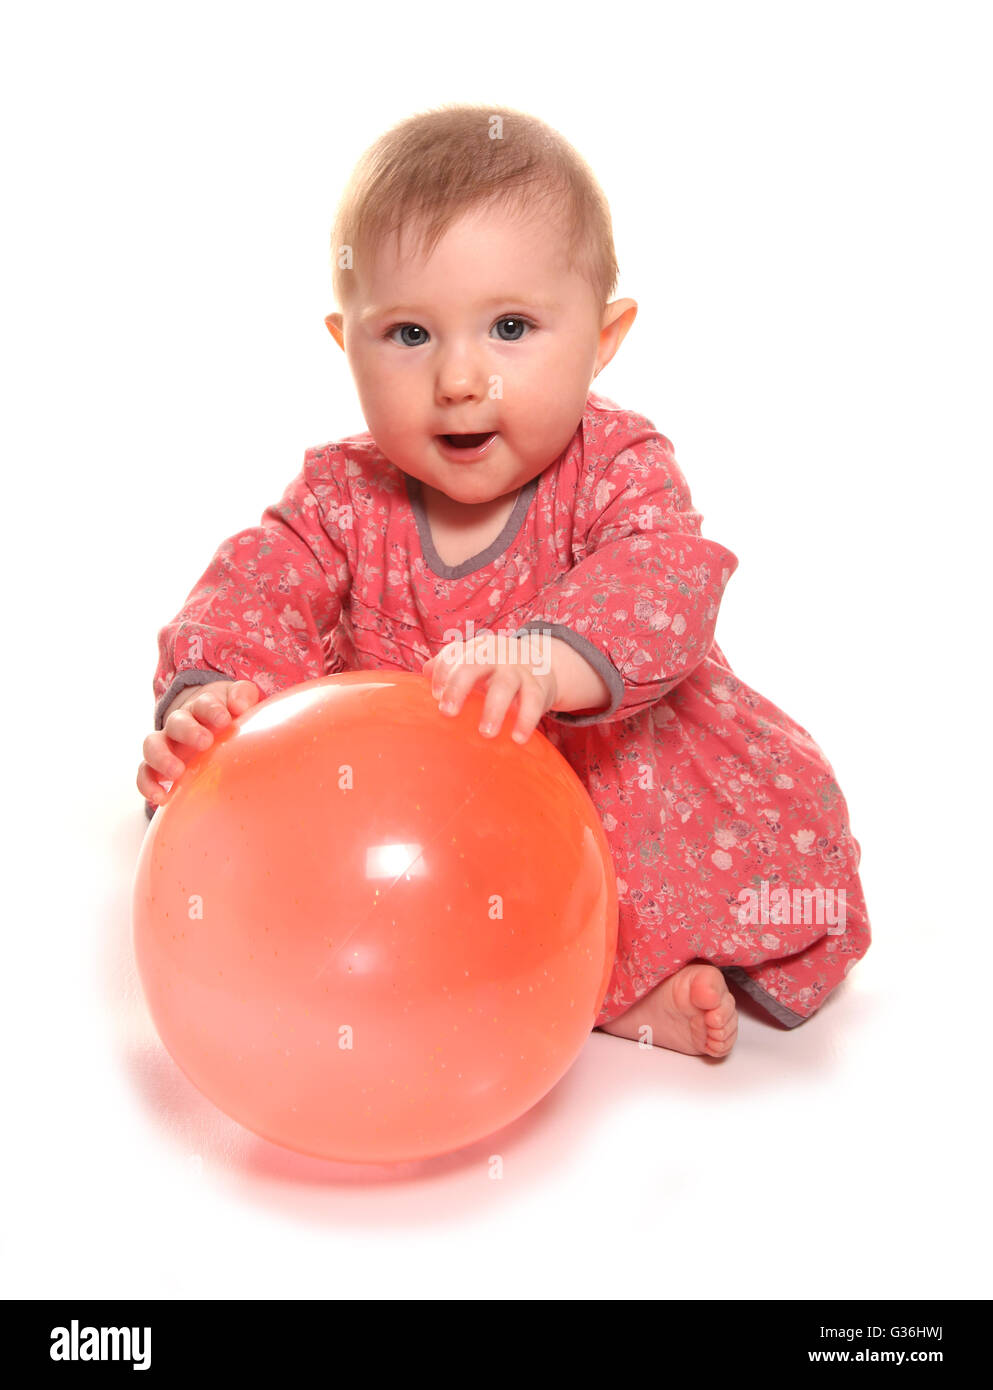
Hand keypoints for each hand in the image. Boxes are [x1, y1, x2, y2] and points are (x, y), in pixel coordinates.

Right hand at [137, 679, 260, 806]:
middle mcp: (180, 724)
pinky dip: (147, 784)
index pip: (203, 703)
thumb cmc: (229, 716)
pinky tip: (160, 797)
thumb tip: (239, 705)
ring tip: (177, 772)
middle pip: (176, 722)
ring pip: (152, 745)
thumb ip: (243, 696)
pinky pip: (145, 773)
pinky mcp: (158, 767)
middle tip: (204, 742)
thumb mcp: (240, 701)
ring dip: (162, 758)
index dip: (212, 710)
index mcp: (202, 707)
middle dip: (188, 731)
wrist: (212, 727)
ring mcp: (167, 745)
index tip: (224, 720)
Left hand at [421, 633, 556, 743]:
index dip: (442, 672)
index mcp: (477, 649)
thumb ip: (451, 666)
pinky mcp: (539, 686)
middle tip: (448, 712)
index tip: (434, 695)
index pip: (454, 654)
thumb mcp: (476, 662)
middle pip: (475, 665)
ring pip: (505, 685)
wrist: (543, 663)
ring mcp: (518, 670)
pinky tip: (518, 738)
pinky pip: (533, 703)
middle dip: (459, 686)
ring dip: (494, 709)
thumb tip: (425, 672)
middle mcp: (496, 655)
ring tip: (486, 733)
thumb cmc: (497, 668)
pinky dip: (526, 720)